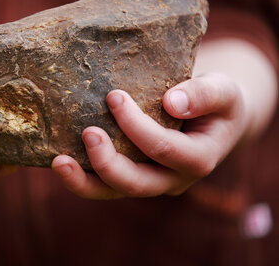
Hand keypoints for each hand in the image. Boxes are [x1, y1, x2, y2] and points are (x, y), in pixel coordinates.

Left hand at [51, 72, 246, 198]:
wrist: (212, 117)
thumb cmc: (217, 100)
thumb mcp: (223, 90)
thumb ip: (205, 94)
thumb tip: (172, 102)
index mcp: (199, 159)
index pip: (164, 149)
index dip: (137, 126)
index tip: (113, 96)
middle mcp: (172, 178)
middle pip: (138, 183)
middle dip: (108, 161)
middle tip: (87, 131)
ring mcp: (150, 181)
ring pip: (114, 192)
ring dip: (84, 181)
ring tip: (58, 162)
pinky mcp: (131, 175)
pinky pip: (103, 184)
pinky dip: (80, 177)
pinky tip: (59, 161)